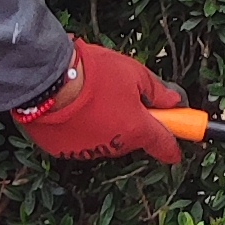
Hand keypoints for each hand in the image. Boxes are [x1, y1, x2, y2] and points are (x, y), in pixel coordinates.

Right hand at [13, 36, 186, 164]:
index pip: (164, 145)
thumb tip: (173, 101)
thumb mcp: (134, 73)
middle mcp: (116, 146)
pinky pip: (78, 142)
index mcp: (137, 129)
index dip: (173, 146)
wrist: (48, 79)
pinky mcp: (63, 152)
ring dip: (103, 125)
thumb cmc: (93, 72)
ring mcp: (88, 151)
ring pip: (104, 140)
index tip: (176, 149)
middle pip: (131, 139)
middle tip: (119, 97)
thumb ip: (157, 91)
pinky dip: (78, 129)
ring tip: (89, 98)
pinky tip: (71, 109)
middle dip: (130, 123)